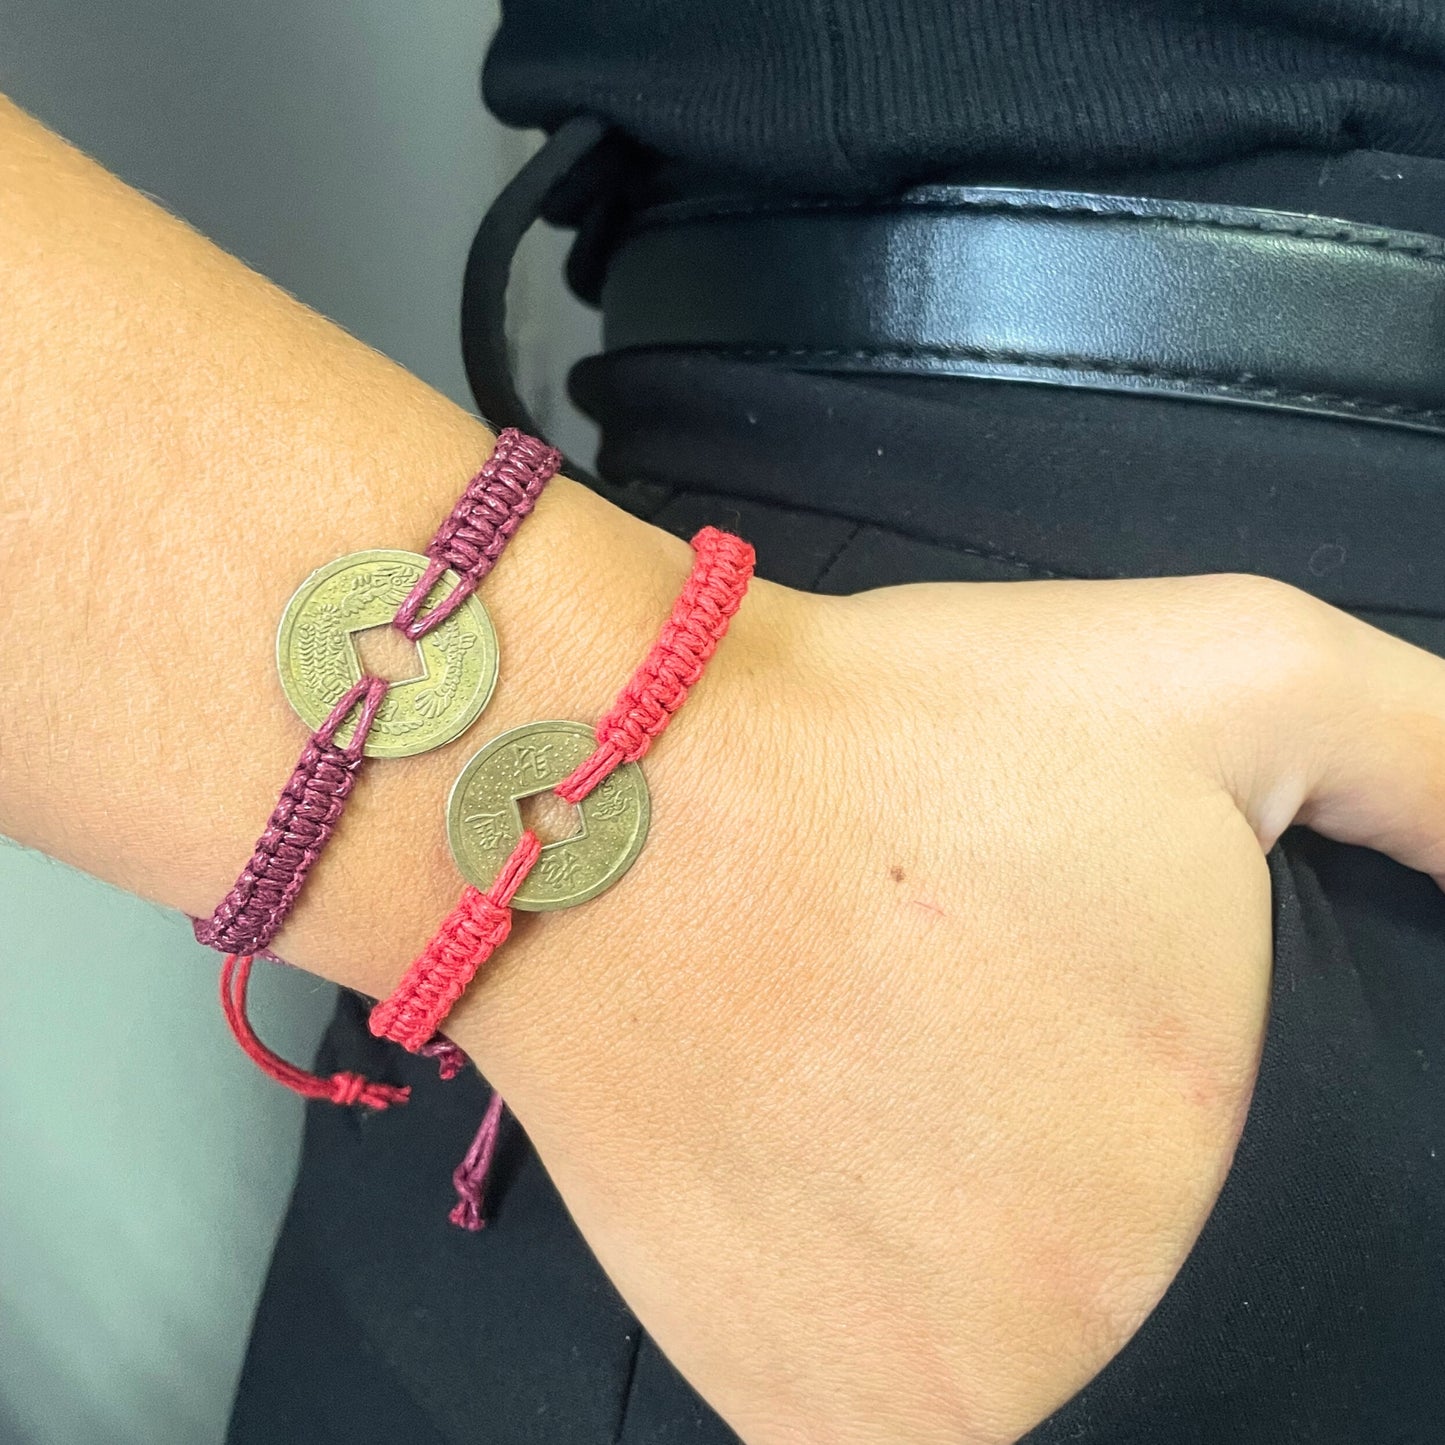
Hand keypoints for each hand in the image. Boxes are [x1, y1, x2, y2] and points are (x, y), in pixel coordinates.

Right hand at [459, 570, 1444, 1444]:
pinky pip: (892, 1400)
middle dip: (1080, 1155)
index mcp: (1217, 1141)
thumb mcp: (1220, 670)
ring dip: (975, 1241)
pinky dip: (879, 1314)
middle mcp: (1094, 1310)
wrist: (605, 799)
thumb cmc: (891, 731)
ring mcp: (931, 1392)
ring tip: (887, 1089)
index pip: (1294, 1209)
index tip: (1104, 1056)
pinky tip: (831, 1172)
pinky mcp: (792, 1411)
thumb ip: (1435, 764)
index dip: (1202, 1120)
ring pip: (1027, 1351)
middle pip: (1148, 1275)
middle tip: (975, 1038)